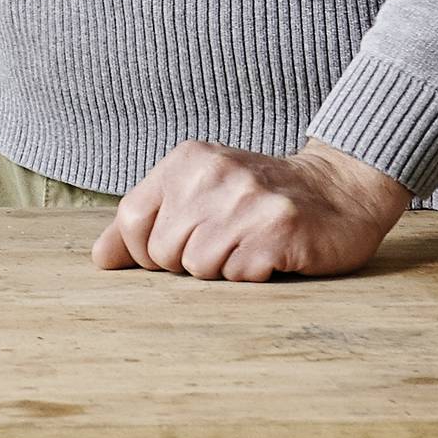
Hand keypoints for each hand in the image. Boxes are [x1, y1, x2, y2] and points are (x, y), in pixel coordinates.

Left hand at [91, 138, 410, 280]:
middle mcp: (214, 174)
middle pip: (162, 251)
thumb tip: (99, 259)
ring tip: (247, 246)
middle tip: (223, 244)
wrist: (338, 189)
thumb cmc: (257, 199)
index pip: (131, 218)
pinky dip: (252, 277)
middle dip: (187, 264)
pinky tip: (270, 254)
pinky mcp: (279, 231)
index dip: (143, 251)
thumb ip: (146, 221)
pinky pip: (238, 277)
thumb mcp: (198, 194)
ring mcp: (248, 201)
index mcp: (187, 160)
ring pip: (199, 268)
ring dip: (222, 271)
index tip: (173, 251)